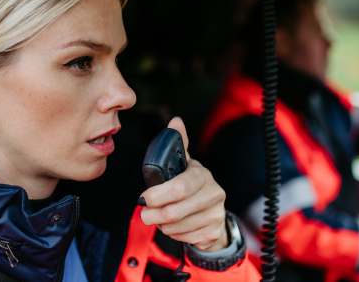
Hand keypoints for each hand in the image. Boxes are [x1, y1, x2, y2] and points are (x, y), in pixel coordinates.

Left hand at [139, 117, 228, 251]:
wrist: (213, 215)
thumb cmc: (191, 188)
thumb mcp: (184, 166)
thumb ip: (178, 144)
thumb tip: (176, 121)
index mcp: (202, 174)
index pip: (179, 187)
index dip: (157, 195)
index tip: (144, 198)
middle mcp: (213, 194)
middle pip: (174, 211)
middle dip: (152, 214)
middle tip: (145, 212)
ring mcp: (215, 215)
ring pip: (175, 227)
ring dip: (161, 224)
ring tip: (161, 217)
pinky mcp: (212, 234)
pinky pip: (183, 238)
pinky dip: (173, 234)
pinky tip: (176, 226)